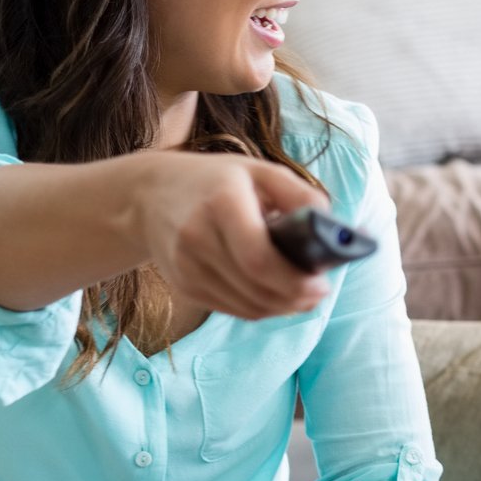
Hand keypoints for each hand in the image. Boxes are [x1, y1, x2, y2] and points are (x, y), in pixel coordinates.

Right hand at [130, 150, 332, 320]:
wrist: (148, 196)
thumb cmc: (215, 181)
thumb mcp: (258, 171)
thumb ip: (298, 194)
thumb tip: (332, 226)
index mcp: (221, 203)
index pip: (258, 258)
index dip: (294, 279)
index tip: (321, 283)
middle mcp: (198, 238)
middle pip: (256, 288)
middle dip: (295, 297)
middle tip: (319, 292)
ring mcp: (187, 267)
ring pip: (247, 306)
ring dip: (282, 307)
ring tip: (304, 295)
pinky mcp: (184, 286)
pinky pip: (233, 309)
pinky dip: (261, 307)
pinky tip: (276, 295)